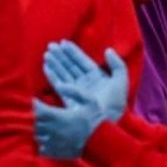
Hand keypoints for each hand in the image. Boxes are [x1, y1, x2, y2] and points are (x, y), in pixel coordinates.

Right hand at [33, 42, 127, 158]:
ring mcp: (76, 91)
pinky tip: (46, 67)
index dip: (74, 52)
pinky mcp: (68, 99)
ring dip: (55, 63)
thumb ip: (117, 65)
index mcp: (98, 78)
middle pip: (71, 66)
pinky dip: (52, 75)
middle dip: (61, 56)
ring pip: (63, 73)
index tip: (63, 42)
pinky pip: (58, 84)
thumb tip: (108, 50)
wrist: (105, 124)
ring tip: (46, 54)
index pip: (83, 62)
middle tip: (50, 46)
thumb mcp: (121, 82)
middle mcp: (85, 83)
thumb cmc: (114, 103)